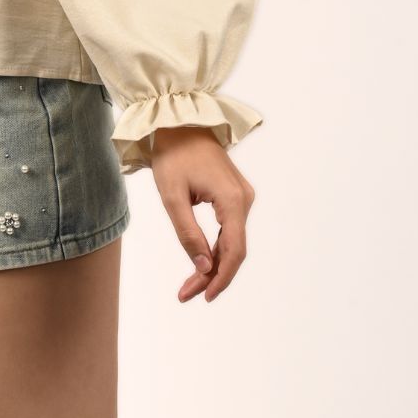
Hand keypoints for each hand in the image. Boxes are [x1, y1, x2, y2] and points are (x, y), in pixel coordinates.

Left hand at [150, 126, 255, 302]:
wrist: (179, 122)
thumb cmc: (172, 154)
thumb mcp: (172, 196)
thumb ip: (188, 233)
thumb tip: (204, 268)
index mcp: (233, 200)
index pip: (234, 251)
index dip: (221, 278)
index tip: (203, 296)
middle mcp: (244, 200)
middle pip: (233, 250)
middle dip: (212, 275)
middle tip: (186, 294)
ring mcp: (242, 197)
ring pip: (231, 242)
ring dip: (213, 265)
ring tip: (190, 285)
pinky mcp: (234, 196)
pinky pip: (228, 229)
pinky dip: (215, 248)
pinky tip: (201, 263)